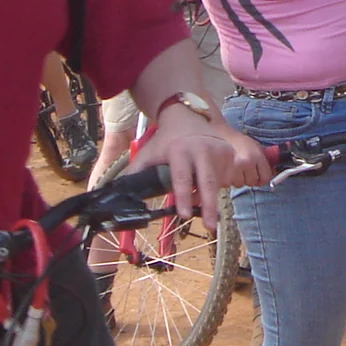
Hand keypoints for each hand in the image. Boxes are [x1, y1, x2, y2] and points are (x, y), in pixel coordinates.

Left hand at [132, 107, 265, 229]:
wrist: (186, 118)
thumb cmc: (165, 141)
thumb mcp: (148, 153)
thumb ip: (135, 172)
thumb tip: (116, 192)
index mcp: (180, 151)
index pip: (182, 178)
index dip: (183, 197)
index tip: (184, 214)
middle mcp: (202, 149)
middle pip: (207, 183)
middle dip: (209, 206)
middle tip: (211, 227)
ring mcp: (219, 150)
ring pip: (217, 184)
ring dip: (209, 195)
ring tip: (199, 191)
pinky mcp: (229, 153)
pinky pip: (226, 178)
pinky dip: (218, 185)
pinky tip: (208, 176)